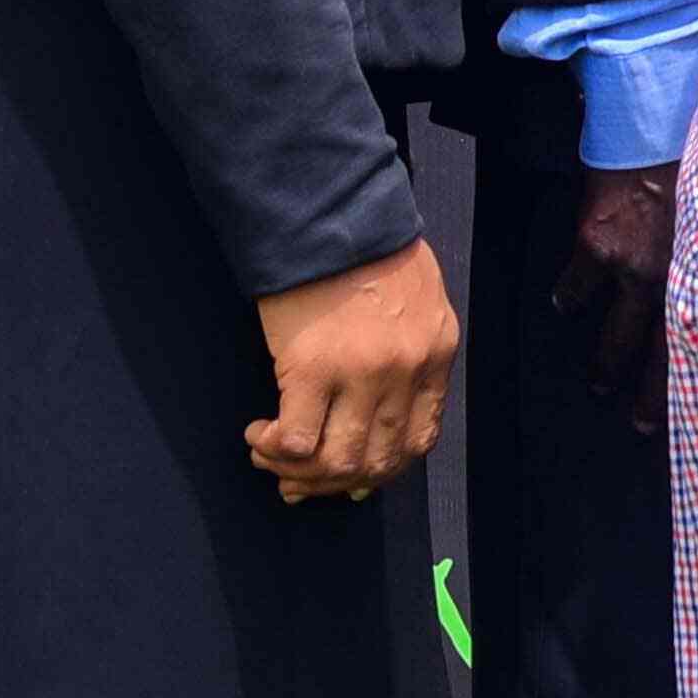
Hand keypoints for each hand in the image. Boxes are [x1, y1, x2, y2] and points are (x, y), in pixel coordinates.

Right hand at [249, 239, 461, 502]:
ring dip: (299, 472)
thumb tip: (375, 422)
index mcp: (436, 353)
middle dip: (334, 482)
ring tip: (272, 453)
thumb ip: (408, 358)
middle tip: (299, 478)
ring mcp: (363, 372)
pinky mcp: (313, 368)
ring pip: (338, 460)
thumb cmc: (369, 253)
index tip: (349, 477)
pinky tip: (260, 434)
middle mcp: (407, 369)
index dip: (380, 470)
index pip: (419, 439)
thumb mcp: (418, 303)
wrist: (329, 215)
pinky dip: (275, 450)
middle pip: (378, 460)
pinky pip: (298, 441)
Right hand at [550, 163, 676, 426]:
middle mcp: (676, 276)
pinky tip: (563, 305)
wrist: (667, 114)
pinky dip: (567, 298)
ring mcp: (632, 264)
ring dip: (605, 362)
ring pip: (612, 334)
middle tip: (640, 423)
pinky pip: (573, 287)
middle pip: (660, 355)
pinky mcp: (595, 243)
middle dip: (648, 396)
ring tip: (599, 385)